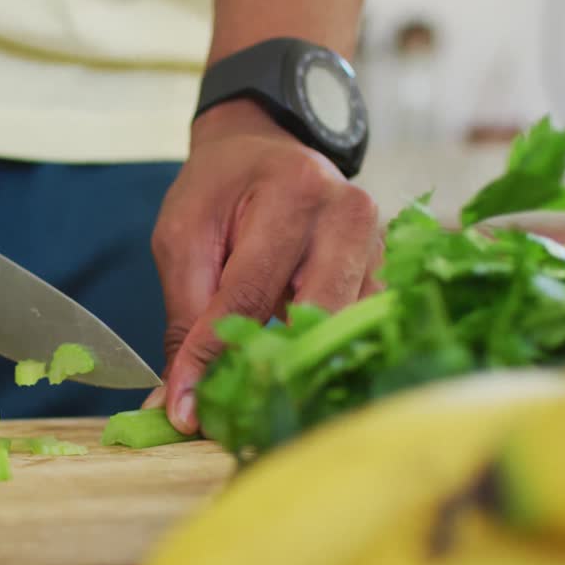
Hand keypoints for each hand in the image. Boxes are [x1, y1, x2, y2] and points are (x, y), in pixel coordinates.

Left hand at [147, 101, 382, 433]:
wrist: (265, 149)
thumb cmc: (220, 190)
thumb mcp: (183, 239)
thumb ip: (183, 320)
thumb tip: (178, 404)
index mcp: (293, 192)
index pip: (250, 292)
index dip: (215, 356)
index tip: (188, 410)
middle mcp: (350, 214)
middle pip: (316, 315)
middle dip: (272, 370)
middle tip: (232, 414)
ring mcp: (379, 245)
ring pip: (347, 330)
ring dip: (303, 371)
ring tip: (259, 406)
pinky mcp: (386, 273)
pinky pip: (361, 331)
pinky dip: (326, 359)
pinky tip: (294, 384)